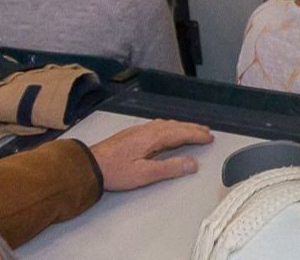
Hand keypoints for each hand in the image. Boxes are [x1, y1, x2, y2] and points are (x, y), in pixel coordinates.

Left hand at [85, 119, 211, 191]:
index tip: (210, 137)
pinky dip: (170, 127)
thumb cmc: (115, 171)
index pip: (181, 133)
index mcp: (153, 137)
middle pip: (175, 126)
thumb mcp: (144, 174)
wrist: (89, 165)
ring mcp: (139, 130)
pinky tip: (167, 130)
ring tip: (192, 130)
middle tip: (207, 132)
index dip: (196, 135)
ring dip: (182, 126)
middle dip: (192, 128)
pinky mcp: (132, 134)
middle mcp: (147, 130)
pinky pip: (158, 125)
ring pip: (166, 124)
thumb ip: (169, 168)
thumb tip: (192, 163)